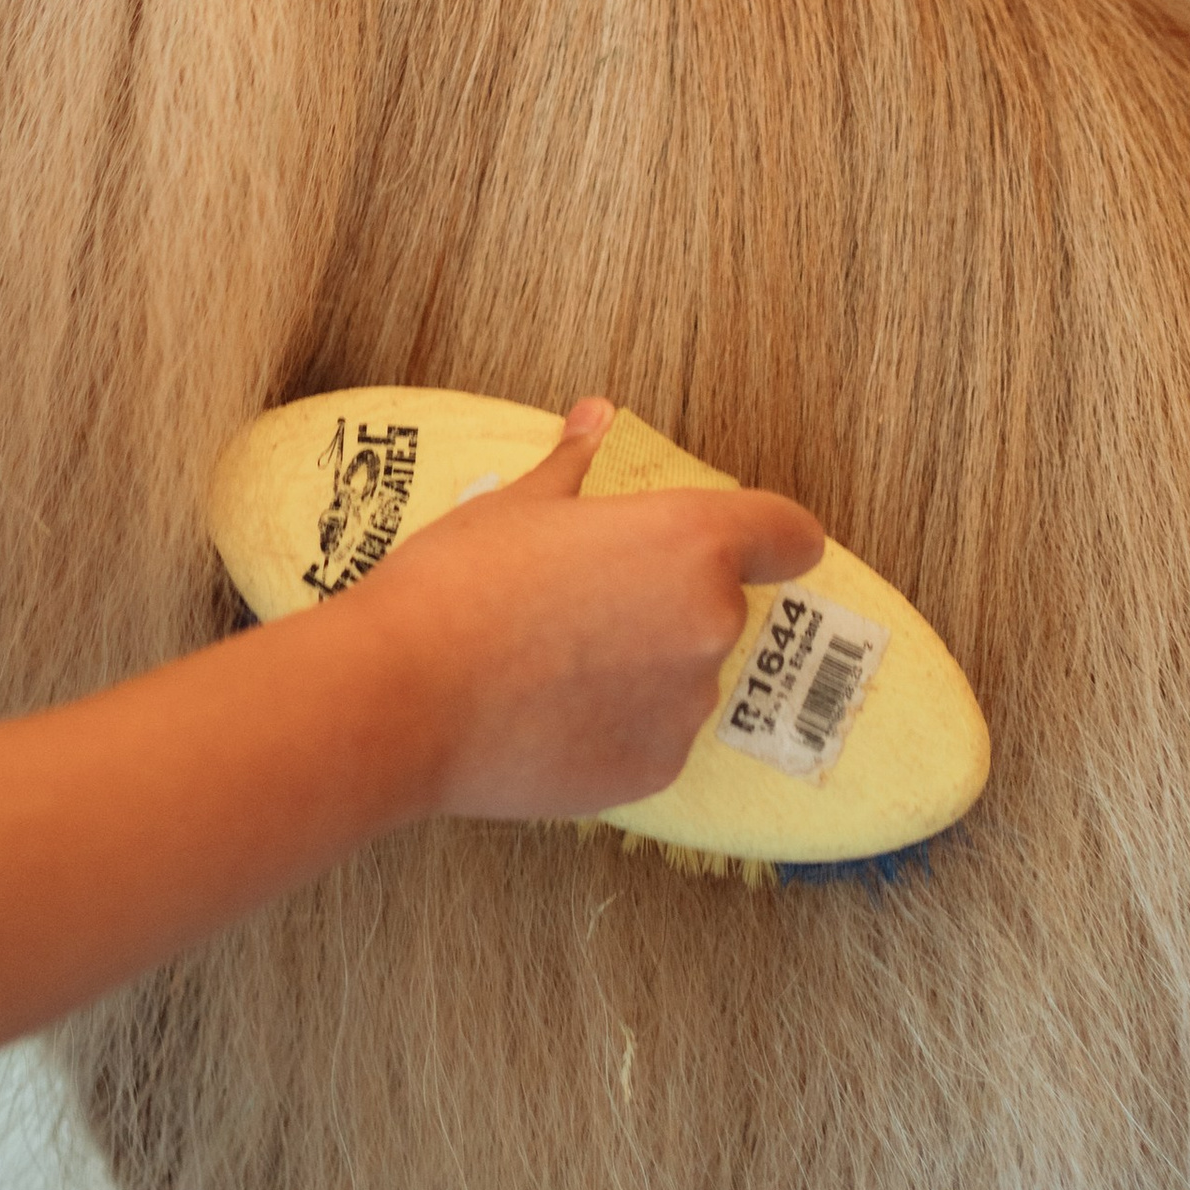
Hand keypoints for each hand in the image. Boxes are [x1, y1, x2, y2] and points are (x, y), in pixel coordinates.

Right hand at [358, 397, 823, 824]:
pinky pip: (653, 737)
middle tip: (582, 603)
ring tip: (550, 664)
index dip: (774, 536)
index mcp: (689, 541)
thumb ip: (574, 466)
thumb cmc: (455, 586)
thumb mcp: (515, 506)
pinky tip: (545, 715)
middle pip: (718, 607)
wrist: (401, 698)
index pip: (789, 533)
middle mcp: (709, 624)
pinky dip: (615, 727)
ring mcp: (686, 707)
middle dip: (666, 604)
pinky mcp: (655, 772)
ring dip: (641, 669)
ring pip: (683, 677)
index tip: (760, 545)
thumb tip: (595, 417)